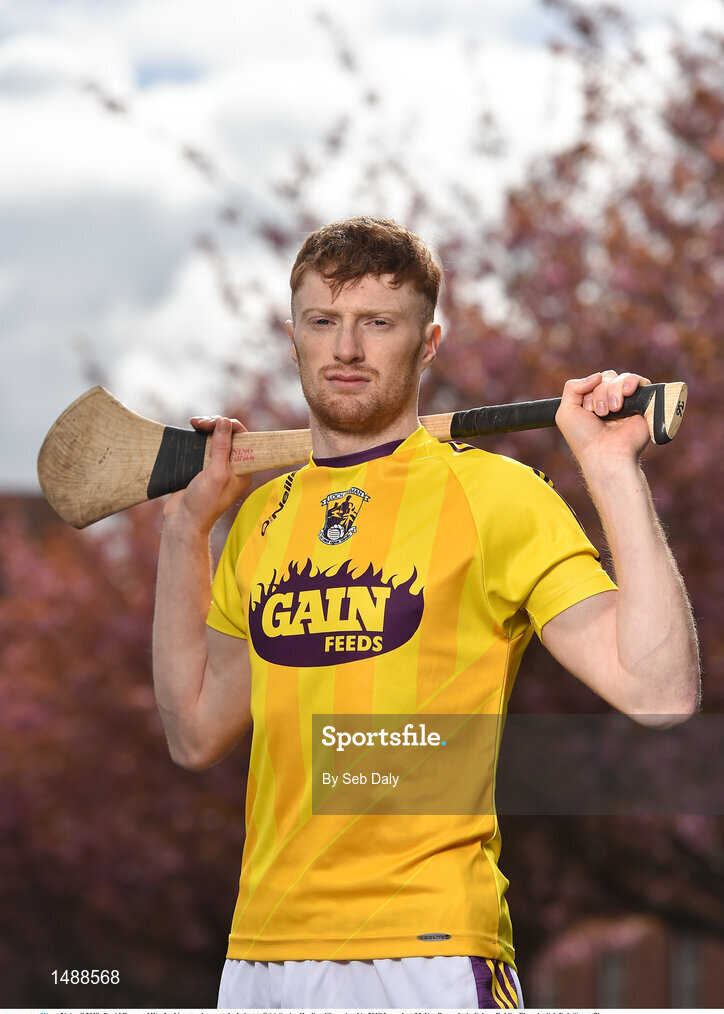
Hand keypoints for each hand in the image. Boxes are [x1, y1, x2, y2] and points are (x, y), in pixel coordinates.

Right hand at [163, 415, 251, 532]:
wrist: (182, 520)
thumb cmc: (204, 503)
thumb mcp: (217, 473)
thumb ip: (222, 447)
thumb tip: (224, 422)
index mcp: (243, 469)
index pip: (244, 439)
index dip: (231, 426)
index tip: (216, 421)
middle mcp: (231, 466)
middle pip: (228, 435)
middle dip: (215, 425)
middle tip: (199, 423)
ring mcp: (215, 465)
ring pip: (214, 438)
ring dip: (205, 428)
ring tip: (193, 423)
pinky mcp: (200, 466)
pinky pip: (201, 445)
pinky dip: (196, 436)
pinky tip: (190, 430)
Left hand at [555, 371, 651, 474]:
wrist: (606, 453)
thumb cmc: (584, 438)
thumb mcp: (565, 412)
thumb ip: (572, 387)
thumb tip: (597, 376)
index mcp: (593, 402)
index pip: (593, 380)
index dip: (588, 391)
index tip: (587, 411)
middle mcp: (610, 401)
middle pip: (607, 377)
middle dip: (600, 392)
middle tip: (600, 413)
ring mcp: (627, 402)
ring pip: (621, 378)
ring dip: (612, 391)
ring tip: (613, 410)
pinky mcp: (643, 404)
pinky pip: (639, 381)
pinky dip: (631, 382)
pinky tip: (627, 393)